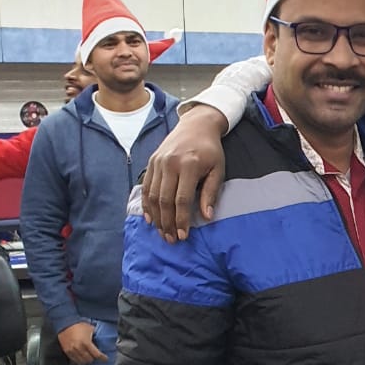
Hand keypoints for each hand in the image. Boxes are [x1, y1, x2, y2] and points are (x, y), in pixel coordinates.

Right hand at [58, 322, 105, 363]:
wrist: (65, 323)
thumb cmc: (78, 325)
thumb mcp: (90, 329)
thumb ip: (96, 335)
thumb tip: (101, 339)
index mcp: (86, 343)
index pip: (96, 354)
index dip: (102, 358)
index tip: (105, 359)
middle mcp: (79, 348)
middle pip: (89, 359)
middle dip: (94, 358)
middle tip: (95, 356)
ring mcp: (72, 350)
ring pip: (82, 361)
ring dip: (86, 360)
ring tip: (88, 357)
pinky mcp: (67, 351)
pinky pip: (75, 360)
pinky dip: (79, 359)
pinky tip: (81, 357)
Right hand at [141, 105, 227, 242]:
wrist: (197, 125)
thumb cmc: (211, 150)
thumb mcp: (218, 169)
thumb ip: (210, 192)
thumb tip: (207, 216)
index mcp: (188, 165)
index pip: (182, 199)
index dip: (182, 220)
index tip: (184, 236)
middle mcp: (169, 163)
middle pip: (164, 200)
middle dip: (168, 223)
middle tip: (172, 240)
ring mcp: (158, 162)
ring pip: (152, 196)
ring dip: (157, 217)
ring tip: (163, 233)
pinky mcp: (151, 162)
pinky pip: (146, 187)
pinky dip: (146, 204)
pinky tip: (151, 219)